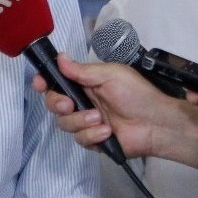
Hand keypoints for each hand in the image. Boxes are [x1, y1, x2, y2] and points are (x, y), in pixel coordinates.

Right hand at [34, 53, 197, 164]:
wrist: (157, 123)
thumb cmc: (138, 94)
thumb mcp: (110, 75)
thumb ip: (82, 70)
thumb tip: (59, 58)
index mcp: (85, 83)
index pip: (57, 82)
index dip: (45, 82)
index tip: (40, 84)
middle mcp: (83, 101)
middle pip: (54, 104)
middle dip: (57, 104)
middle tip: (69, 105)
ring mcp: (87, 122)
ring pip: (64, 124)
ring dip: (80, 121)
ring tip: (100, 119)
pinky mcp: (94, 140)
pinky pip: (80, 140)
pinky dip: (92, 135)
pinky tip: (107, 132)